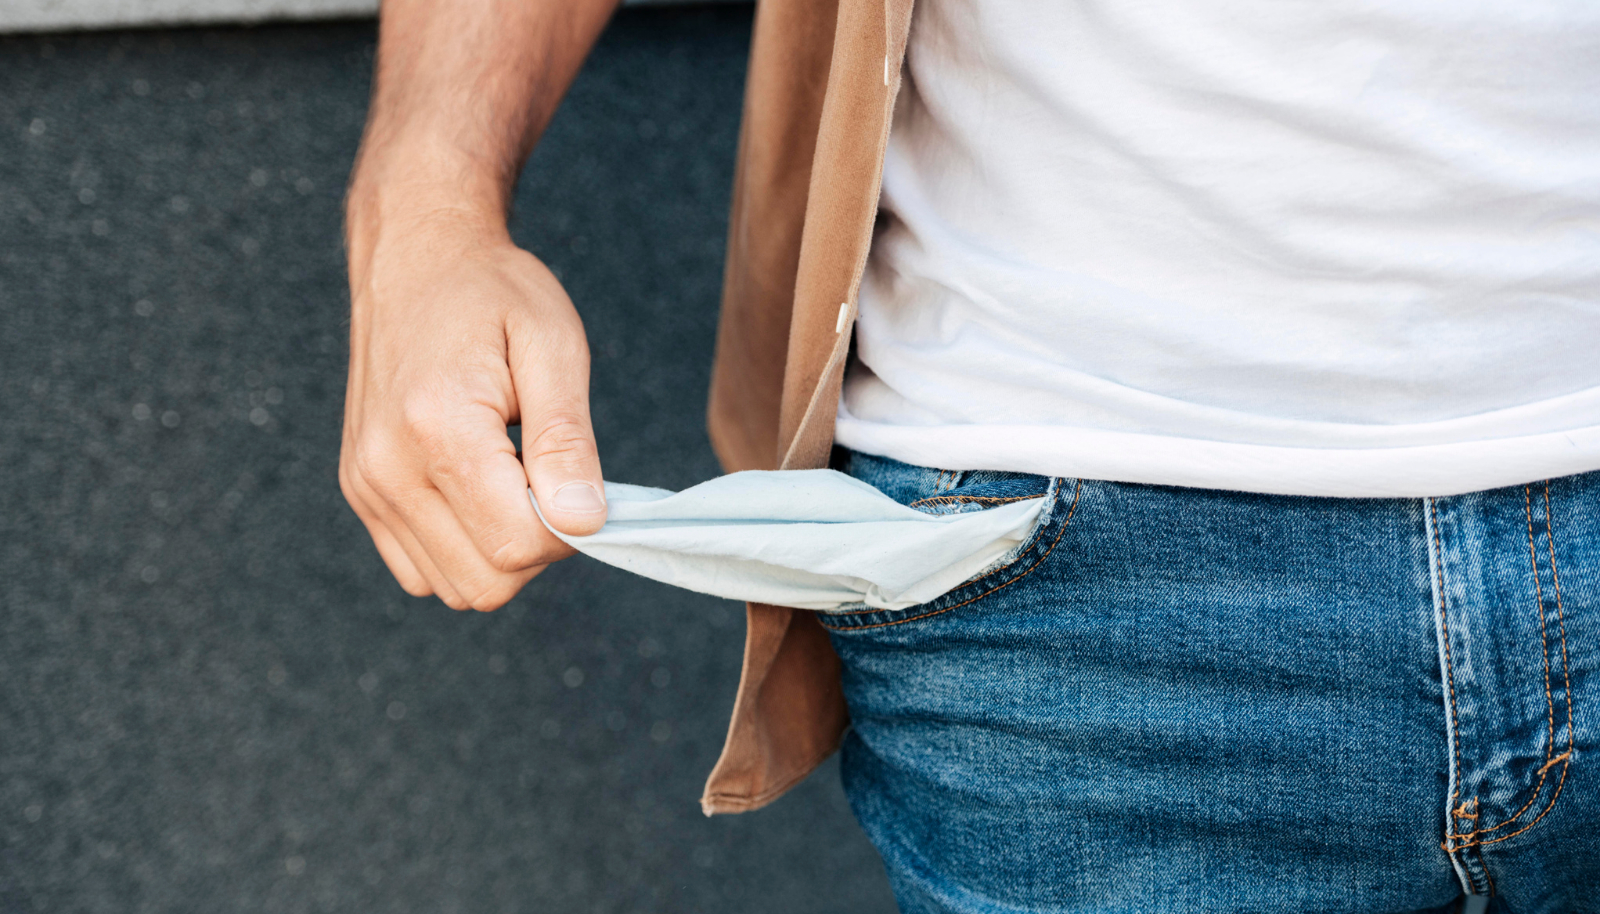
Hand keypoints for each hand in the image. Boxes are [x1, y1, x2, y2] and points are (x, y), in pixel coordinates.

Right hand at [340, 212, 606, 610]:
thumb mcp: (552, 346)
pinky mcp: (361, 492)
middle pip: (487, 582)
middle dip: (538, 547)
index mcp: (436, 429)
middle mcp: (387, 469)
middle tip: (553, 479)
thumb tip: (586, 522)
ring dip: (502, 554)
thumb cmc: (492, 293)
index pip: (518, 543)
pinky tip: (483, 491)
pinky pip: (421, 570)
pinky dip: (465, 550)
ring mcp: (367, 486)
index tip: (583, 481)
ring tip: (516, 478)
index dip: (570, 529)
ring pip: (455, 587)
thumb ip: (568, 441)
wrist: (415, 257)